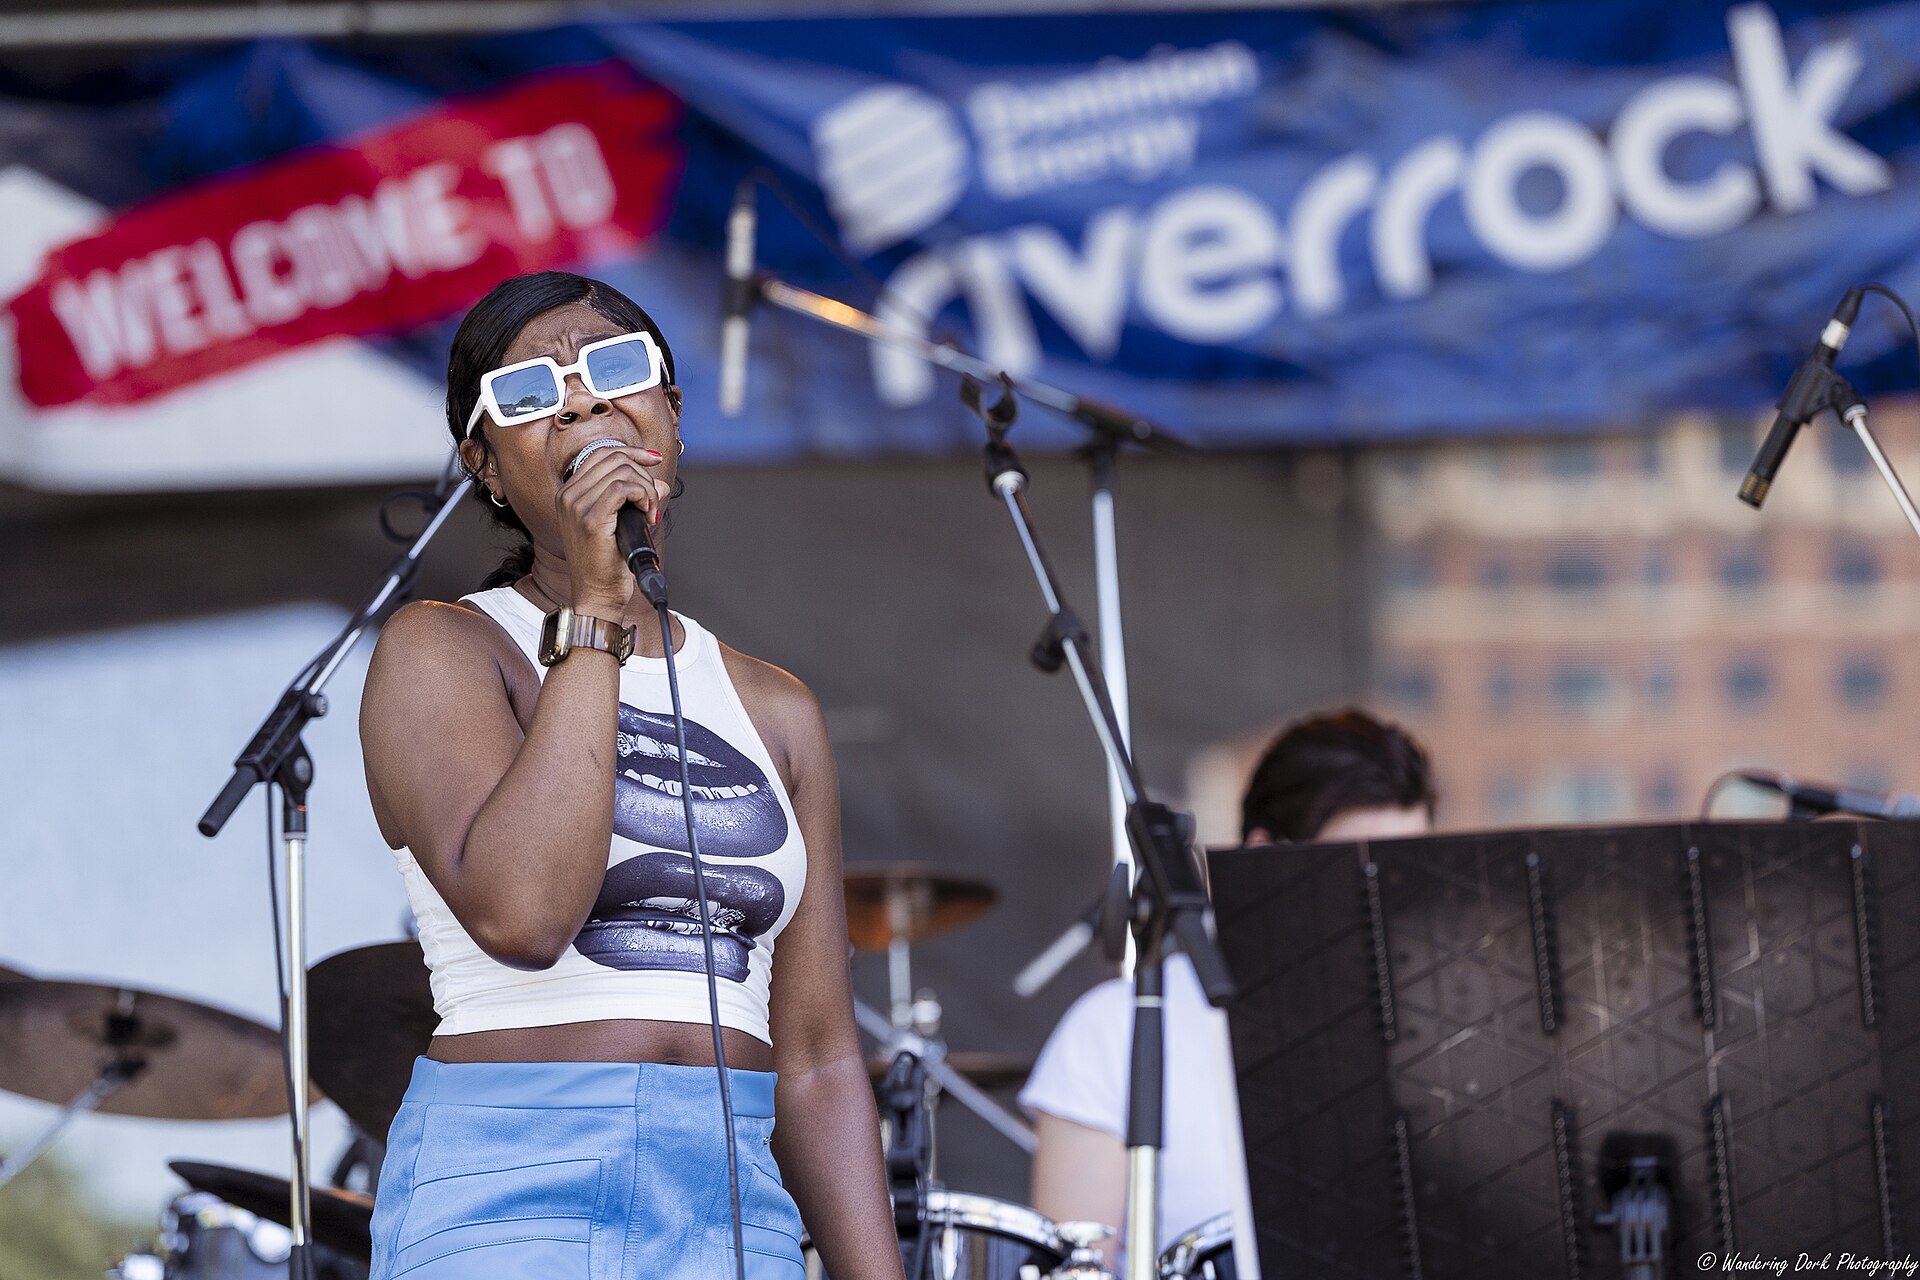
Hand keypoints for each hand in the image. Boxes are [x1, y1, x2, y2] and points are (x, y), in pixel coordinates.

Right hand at [553, 444, 668, 614]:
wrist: (597, 595)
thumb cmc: (607, 563)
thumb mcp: (621, 522)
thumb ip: (636, 497)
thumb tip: (660, 483)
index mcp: (569, 493)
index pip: (602, 454)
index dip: (632, 453)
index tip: (653, 460)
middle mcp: (568, 495)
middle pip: (615, 459)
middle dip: (643, 475)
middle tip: (651, 503)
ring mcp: (576, 505)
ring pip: (622, 472)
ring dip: (646, 490)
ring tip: (649, 514)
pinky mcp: (590, 518)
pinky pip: (624, 488)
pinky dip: (643, 497)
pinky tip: (647, 517)